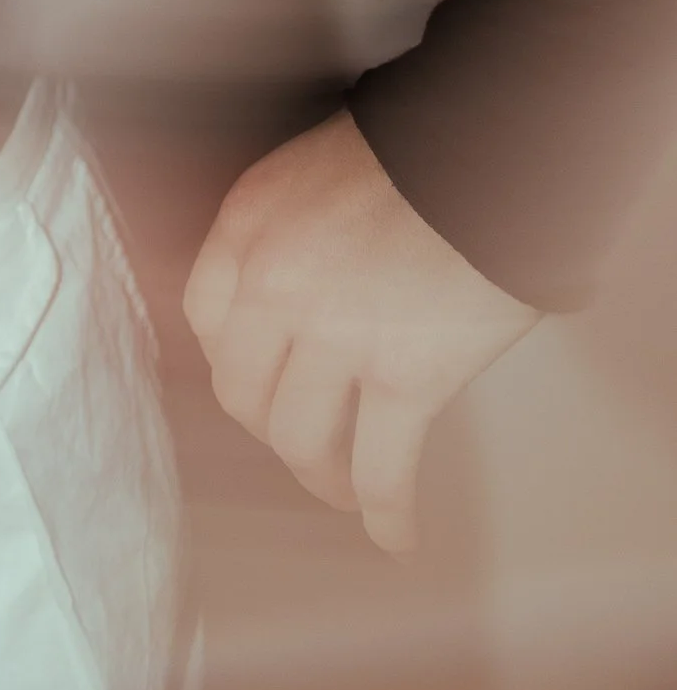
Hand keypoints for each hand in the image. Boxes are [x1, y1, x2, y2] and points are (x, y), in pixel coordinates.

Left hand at [183, 108, 541, 553]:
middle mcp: (272, 283)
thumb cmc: (410, 156)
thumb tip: (292, 306)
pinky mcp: (403, 377)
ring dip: (321, 478)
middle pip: (243, 391)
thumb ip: (286, 237)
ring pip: (300, 439)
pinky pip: (380, 468)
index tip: (255, 387)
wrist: (484, 154)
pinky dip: (386, 512)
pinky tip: (395, 535)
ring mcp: (334, 335)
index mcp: (245, 225)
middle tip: (303, 444)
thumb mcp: (310, 176)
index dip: (232, 364)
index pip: (205, 320)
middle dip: (270, 428)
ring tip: (345, 491)